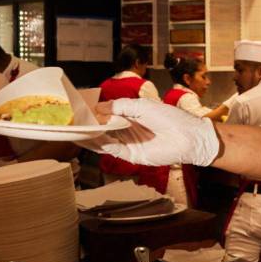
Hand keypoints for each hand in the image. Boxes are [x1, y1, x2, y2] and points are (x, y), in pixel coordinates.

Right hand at [77, 98, 220, 166]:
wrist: (188, 137)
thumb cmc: (171, 118)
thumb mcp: (142, 106)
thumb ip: (120, 106)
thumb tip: (98, 107)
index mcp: (131, 115)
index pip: (108, 113)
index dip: (94, 111)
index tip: (79, 107)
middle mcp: (127, 129)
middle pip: (103, 127)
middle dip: (89, 124)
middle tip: (72, 119)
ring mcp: (128, 142)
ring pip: (104, 139)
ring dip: (91, 135)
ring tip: (76, 129)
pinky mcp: (131, 155)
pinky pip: (111, 149)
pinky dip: (100, 144)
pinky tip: (90, 137)